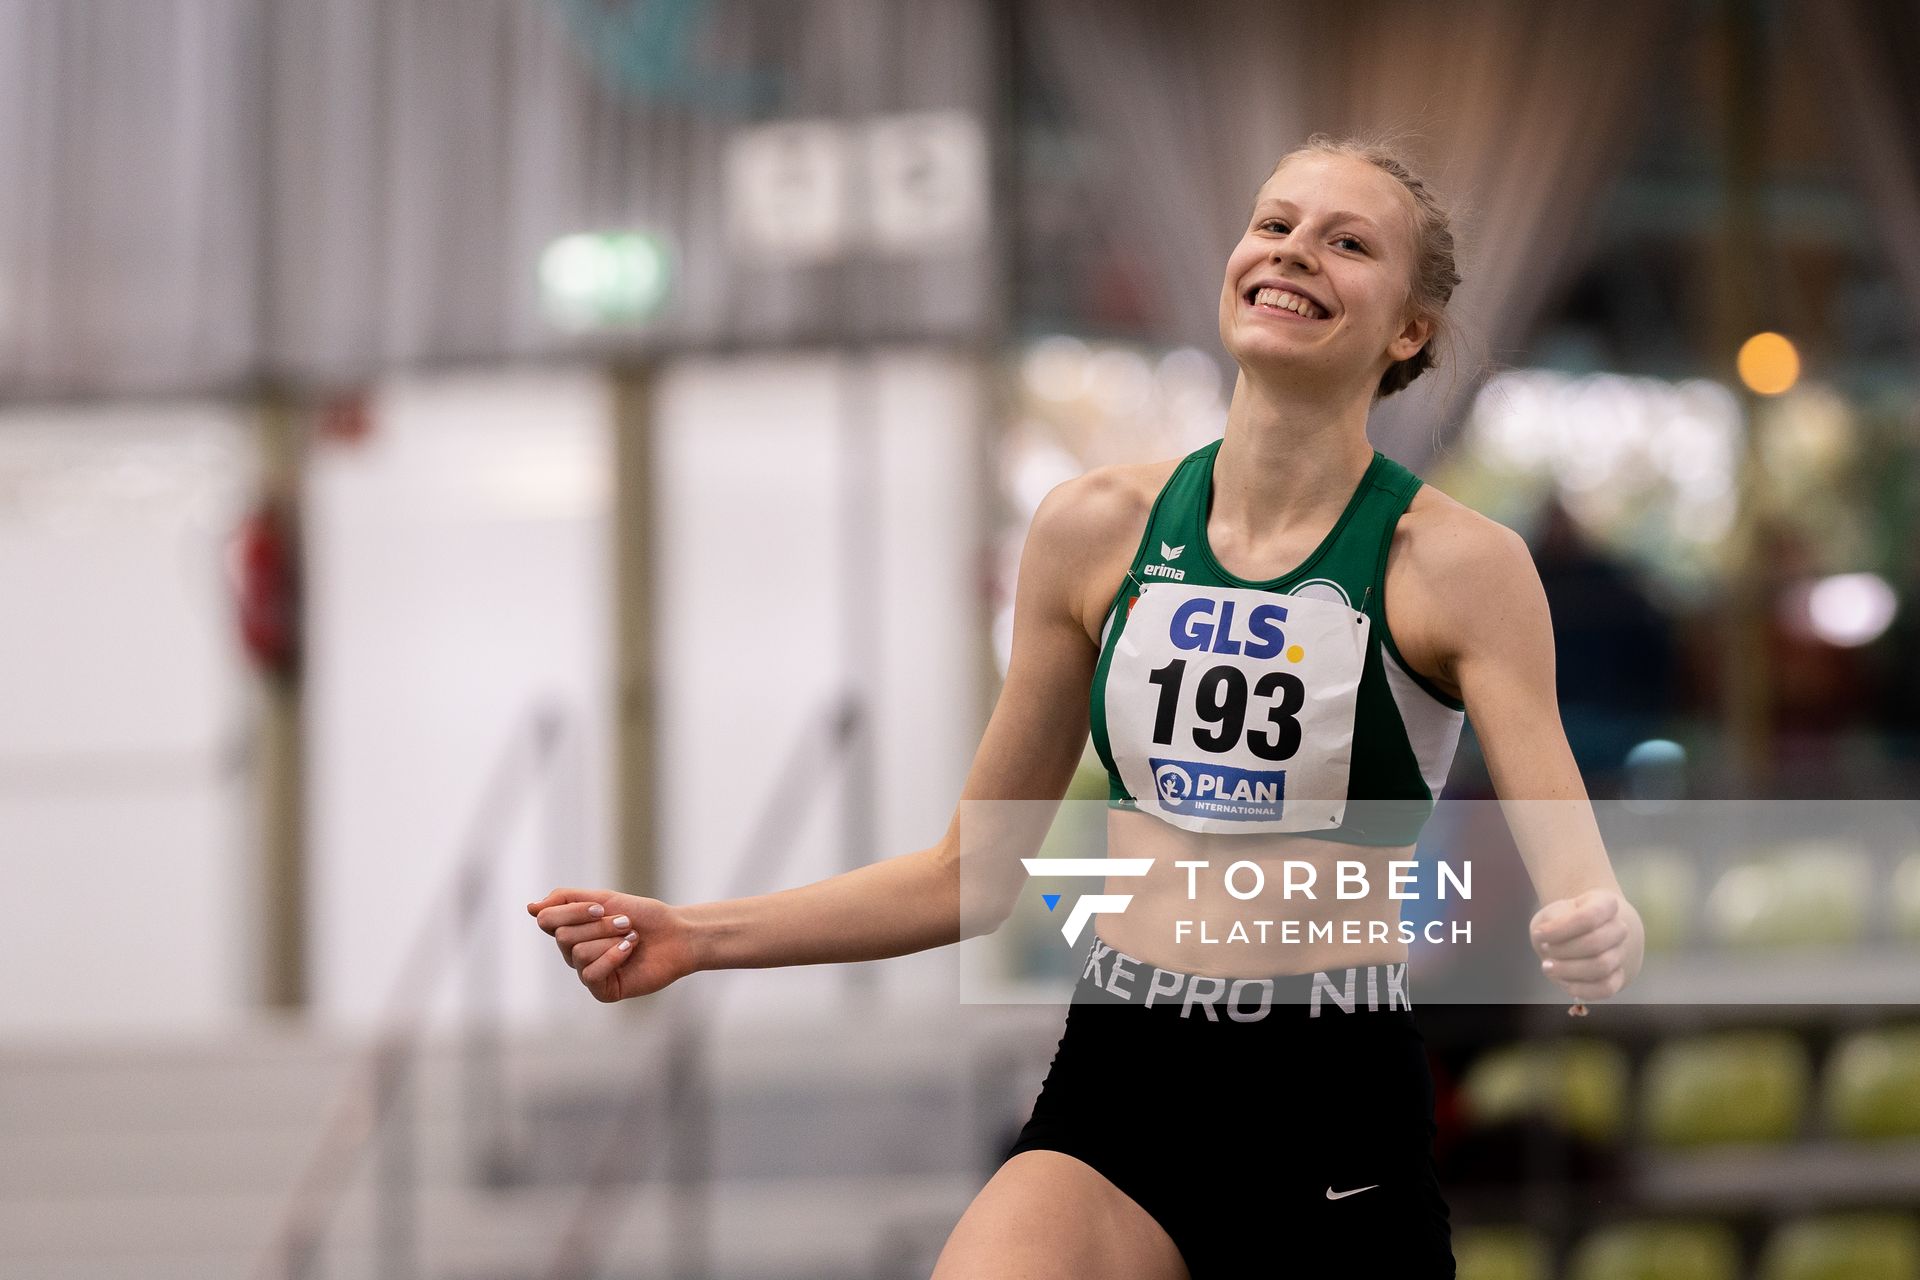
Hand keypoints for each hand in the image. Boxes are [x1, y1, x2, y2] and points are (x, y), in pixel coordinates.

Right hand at [526, 887, 697, 1003]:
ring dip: (609, 939)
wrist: (677, 935)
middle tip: (625, 922)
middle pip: (563, 936)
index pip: (547, 920)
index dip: (572, 912)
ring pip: (577, 954)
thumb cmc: (644, 917)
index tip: (601, 907)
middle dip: (598, 925)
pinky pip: (591, 974)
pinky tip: (630, 951)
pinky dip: (613, 957)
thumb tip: (530, 908)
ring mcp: (588, 972)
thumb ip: (566, 900)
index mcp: (573, 929)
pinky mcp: (602, 990)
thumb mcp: (603, 899)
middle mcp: (576, 952)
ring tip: (632, 937)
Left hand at [1529, 888, 1633, 1004]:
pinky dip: (1581, 989)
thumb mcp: (1551, 913)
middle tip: (1545, 950)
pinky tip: (1563, 981)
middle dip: (1563, 950)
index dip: (1560, 929)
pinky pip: (1606, 988)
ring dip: (1569, 970)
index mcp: (1605, 904)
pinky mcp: (1618, 976)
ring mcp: (1621, 952)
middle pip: (1595, 943)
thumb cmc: (1561, 920)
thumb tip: (1551, 944)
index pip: (1589, 917)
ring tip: (1548, 966)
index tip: (1539, 933)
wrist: (1574, 933)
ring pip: (1601, 967)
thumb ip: (1551, 924)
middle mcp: (1619, 928)